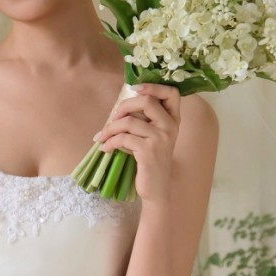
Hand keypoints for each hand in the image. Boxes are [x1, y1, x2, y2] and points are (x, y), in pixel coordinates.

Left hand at [93, 83, 181, 206]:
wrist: (155, 188)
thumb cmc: (150, 160)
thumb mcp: (152, 137)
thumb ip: (144, 120)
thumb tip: (118, 107)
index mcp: (173, 120)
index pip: (171, 93)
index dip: (153, 86)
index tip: (135, 88)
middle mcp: (170, 126)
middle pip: (146, 101)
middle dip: (123, 106)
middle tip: (112, 117)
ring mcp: (161, 138)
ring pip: (129, 121)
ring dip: (110, 128)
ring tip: (102, 137)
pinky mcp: (149, 151)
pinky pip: (123, 138)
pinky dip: (110, 142)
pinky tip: (105, 148)